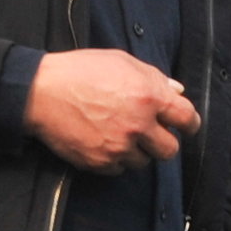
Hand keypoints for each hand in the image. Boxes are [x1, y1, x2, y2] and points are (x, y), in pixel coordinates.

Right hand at [24, 49, 197, 173]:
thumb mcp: (121, 62)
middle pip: (169, 149)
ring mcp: (118, 146)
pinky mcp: (100, 162)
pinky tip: (103, 141)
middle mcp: (138, 124)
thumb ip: (153, 77)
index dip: (189, 123)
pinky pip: (119, 169)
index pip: (186, 118)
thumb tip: (177, 91)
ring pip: (143, 162)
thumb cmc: (80, 71)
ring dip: (137, 151)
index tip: (186, 126)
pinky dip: (115, 159)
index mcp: (148, 96)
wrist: (40, 92)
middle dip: (163, 142)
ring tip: (119, 134)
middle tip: (151, 134)